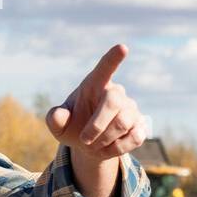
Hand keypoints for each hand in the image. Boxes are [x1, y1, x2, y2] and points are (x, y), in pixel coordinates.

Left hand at [45, 44, 145, 161]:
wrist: (89, 144)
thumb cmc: (73, 126)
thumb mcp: (58, 124)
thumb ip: (55, 118)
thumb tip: (59, 116)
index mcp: (95, 84)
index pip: (105, 67)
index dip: (113, 58)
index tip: (122, 47)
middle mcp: (116, 92)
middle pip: (113, 102)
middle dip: (97, 125)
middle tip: (84, 140)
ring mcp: (131, 108)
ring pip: (123, 123)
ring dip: (104, 140)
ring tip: (93, 146)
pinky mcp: (140, 125)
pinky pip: (135, 137)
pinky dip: (117, 148)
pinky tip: (108, 148)